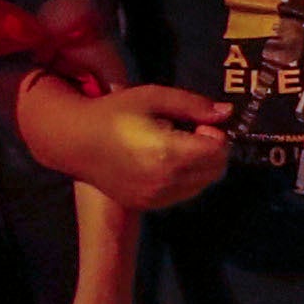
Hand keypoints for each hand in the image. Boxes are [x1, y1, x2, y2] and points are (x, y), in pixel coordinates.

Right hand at [62, 80, 239, 212]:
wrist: (76, 142)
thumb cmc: (114, 113)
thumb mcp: (153, 97)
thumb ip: (192, 105)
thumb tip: (226, 112)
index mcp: (169, 152)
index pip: (219, 151)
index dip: (215, 134)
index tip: (197, 124)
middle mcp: (166, 181)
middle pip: (216, 171)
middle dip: (212, 150)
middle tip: (189, 133)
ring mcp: (157, 198)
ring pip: (202, 185)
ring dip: (200, 166)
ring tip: (174, 147)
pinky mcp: (149, 206)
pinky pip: (183, 195)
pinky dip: (184, 179)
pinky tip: (163, 163)